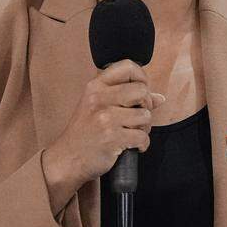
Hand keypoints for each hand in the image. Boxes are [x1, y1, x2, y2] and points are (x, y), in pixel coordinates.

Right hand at [42, 59, 165, 191]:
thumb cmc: (84, 133)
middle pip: (141, 91)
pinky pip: (142, 137)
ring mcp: (105, 118)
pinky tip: (131, 146)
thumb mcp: (97, 107)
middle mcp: (99, 98)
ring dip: (143, 128)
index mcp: (95, 87)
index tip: (141, 92)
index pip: (127, 67)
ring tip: (131, 133)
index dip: (141, 77)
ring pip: (145, 115)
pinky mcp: (112, 138)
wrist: (67, 159)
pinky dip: (141, 144)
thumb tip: (159, 97)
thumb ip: (126, 98)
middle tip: (137, 118)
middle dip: (145, 106)